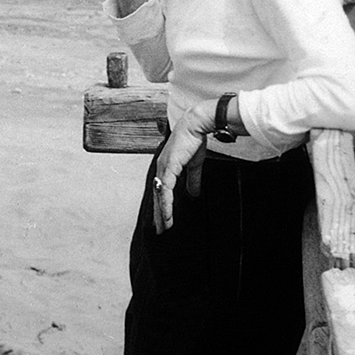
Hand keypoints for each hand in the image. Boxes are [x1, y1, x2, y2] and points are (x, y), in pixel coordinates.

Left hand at [153, 102, 215, 233]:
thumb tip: (194, 194)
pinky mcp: (168, 168)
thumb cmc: (195, 141)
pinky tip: (168, 215)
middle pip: (157, 196)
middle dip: (158, 214)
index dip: (162, 205)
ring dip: (161, 213)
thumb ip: (193, 180)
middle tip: (159, 230)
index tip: (163, 219)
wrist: (197, 125)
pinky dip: (166, 204)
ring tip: (163, 227)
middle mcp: (161, 168)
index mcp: (166, 167)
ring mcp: (163, 168)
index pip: (161, 190)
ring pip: (159, 196)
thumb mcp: (194, 165)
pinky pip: (166, 191)